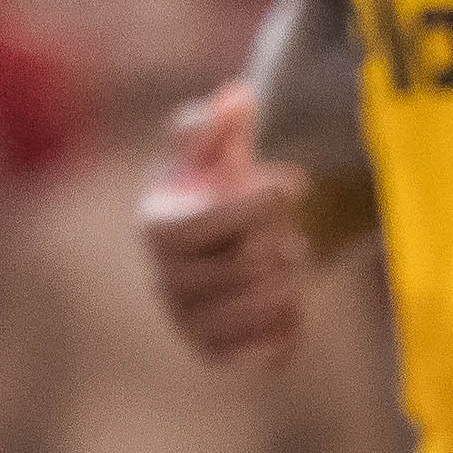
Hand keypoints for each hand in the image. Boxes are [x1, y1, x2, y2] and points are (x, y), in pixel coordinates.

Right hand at [138, 81, 309, 369]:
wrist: (212, 241)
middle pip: (233, 271)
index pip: (202, 226)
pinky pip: (259, 355)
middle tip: (292, 233)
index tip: (296, 183)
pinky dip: (287, 329)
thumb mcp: (212, 149)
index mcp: (156, 227)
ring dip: (285, 285)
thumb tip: (238, 98)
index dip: (253, 206)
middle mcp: (164, 280)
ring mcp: (189, 321)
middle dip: (275, 245)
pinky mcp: (217, 353)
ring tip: (295, 258)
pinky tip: (294, 303)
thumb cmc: (209, 185)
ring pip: (248, 316)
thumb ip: (219, 123)